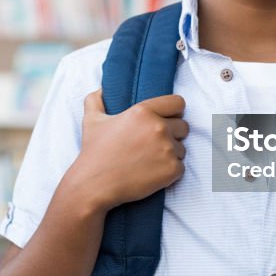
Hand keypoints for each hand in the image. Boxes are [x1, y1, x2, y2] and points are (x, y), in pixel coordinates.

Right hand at [70, 89, 188, 210]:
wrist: (94, 185)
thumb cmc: (94, 152)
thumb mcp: (91, 121)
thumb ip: (96, 100)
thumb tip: (101, 90)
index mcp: (143, 111)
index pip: (178, 103)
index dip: (173, 112)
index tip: (166, 120)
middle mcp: (158, 127)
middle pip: (183, 126)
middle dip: (172, 134)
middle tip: (153, 145)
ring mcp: (167, 149)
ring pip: (182, 149)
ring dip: (170, 154)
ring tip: (149, 160)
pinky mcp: (171, 170)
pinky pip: (180, 167)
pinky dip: (170, 172)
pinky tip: (152, 173)